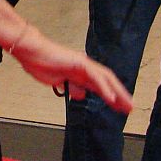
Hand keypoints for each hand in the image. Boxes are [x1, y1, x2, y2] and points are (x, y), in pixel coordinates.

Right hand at [11, 25, 132, 113]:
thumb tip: (79, 94)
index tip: (118, 106)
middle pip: (107, 80)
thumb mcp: (57, 81)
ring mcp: (83, 63)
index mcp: (79, 71)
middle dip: (119, 95)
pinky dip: (104, 88)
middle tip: (129, 108)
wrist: (31, 52)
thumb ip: (70, 87)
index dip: (110, 94)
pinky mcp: (80, 63)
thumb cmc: (39, 63)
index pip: (99, 84)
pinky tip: (111, 98)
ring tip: (126, 105)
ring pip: (105, 78)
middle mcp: (84, 66)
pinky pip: (95, 77)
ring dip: (117, 92)